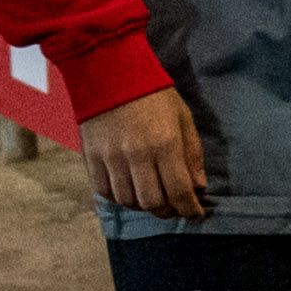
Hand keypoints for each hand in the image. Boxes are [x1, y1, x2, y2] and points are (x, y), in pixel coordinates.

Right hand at [79, 87, 209, 216]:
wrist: (110, 74)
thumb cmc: (154, 95)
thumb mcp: (184, 118)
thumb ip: (192, 154)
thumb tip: (198, 186)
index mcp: (165, 143)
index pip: (179, 190)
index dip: (190, 209)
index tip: (197, 215)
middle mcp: (137, 155)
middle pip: (153, 202)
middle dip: (169, 212)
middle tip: (176, 210)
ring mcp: (110, 158)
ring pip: (128, 200)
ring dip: (145, 207)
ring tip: (155, 201)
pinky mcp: (91, 158)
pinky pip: (105, 191)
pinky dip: (120, 198)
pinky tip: (131, 193)